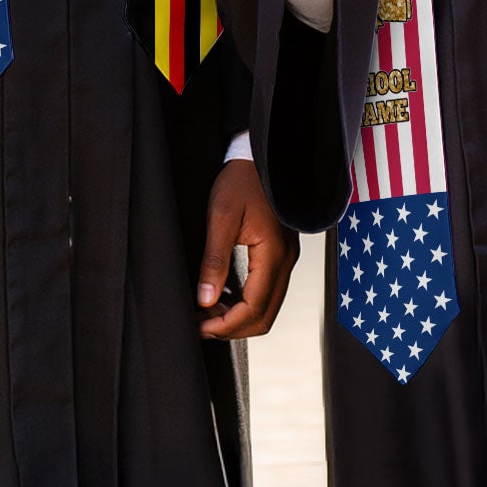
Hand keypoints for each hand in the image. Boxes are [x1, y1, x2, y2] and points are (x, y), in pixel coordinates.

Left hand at [196, 159, 297, 339]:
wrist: (259, 158)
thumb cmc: (241, 181)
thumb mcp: (221, 217)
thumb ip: (214, 260)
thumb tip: (205, 300)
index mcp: (273, 254)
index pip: (254, 308)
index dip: (226, 325)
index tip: (200, 326)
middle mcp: (286, 261)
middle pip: (264, 316)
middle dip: (233, 327)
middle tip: (202, 325)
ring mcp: (286, 259)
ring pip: (268, 307)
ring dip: (239, 317)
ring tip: (208, 312)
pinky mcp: (280, 255)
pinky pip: (268, 292)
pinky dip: (248, 303)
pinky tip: (225, 298)